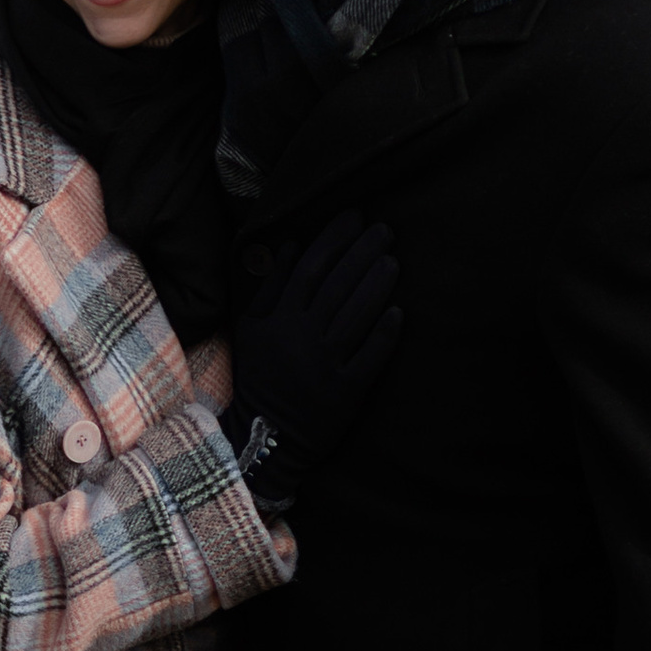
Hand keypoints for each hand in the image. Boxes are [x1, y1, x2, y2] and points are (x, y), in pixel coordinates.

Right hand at [226, 210, 401, 500]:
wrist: (266, 435)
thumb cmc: (261, 376)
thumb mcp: (252, 329)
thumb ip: (270, 287)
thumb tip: (291, 245)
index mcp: (279, 320)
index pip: (310, 269)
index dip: (333, 239)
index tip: (354, 215)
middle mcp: (302, 339)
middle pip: (336, 287)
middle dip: (362, 253)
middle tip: (385, 229)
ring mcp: (324, 366)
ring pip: (353, 317)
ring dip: (376, 286)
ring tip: (393, 261)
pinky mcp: (344, 393)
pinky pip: (367, 360)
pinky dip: (382, 336)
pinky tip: (398, 313)